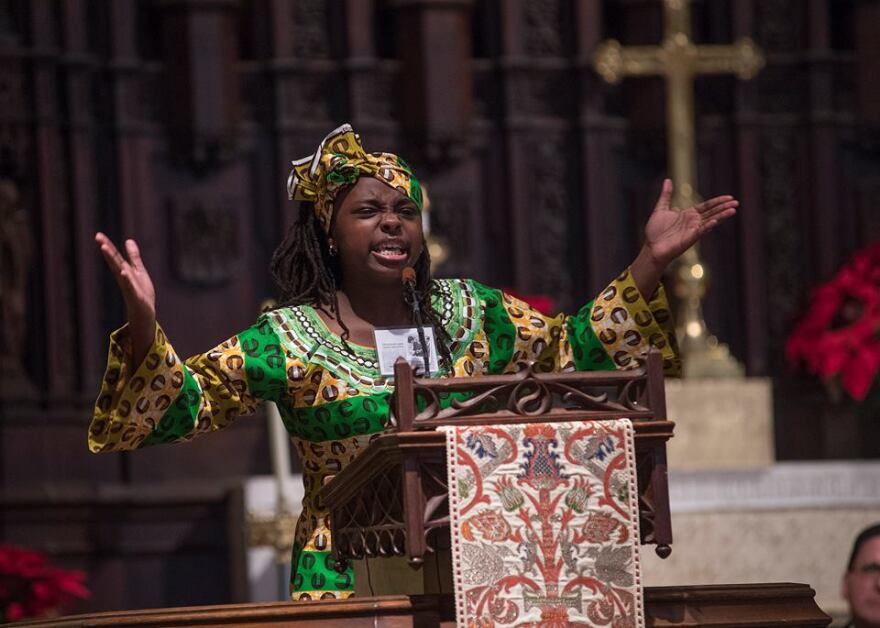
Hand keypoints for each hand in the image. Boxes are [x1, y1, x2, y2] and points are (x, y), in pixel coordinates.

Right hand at [95, 232, 155, 364]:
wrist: (146, 313)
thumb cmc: (141, 292)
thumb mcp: (139, 271)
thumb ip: (134, 257)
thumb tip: (129, 240)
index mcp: (125, 271)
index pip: (115, 257)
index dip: (108, 245)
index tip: (98, 234)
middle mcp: (124, 278)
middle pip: (115, 262)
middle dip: (108, 250)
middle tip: (99, 239)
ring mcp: (129, 287)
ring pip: (120, 272)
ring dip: (113, 261)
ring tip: (106, 249)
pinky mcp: (135, 297)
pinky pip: (129, 287)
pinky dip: (126, 279)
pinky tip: (124, 271)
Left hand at [643, 179, 738, 267]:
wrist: (651, 247)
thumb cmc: (655, 231)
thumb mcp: (660, 209)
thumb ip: (666, 195)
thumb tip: (668, 180)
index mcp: (688, 214)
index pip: (706, 206)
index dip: (717, 201)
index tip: (729, 197)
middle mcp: (693, 222)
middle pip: (712, 212)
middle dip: (724, 207)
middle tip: (736, 202)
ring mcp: (693, 230)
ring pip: (710, 221)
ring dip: (722, 215)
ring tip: (733, 210)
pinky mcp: (690, 238)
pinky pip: (701, 230)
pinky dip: (708, 225)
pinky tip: (716, 220)